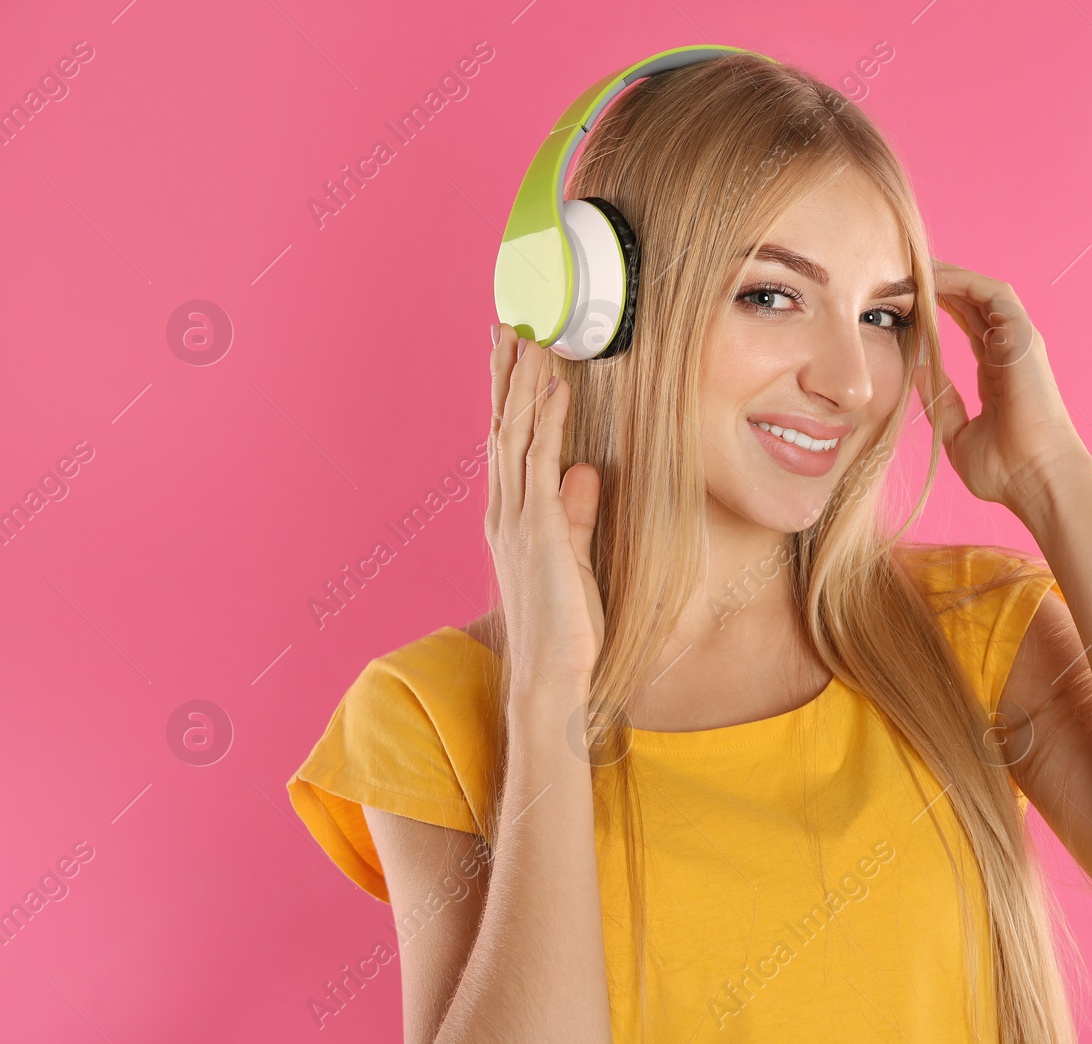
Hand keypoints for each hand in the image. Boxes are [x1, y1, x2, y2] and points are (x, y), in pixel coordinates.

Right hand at [485, 324, 604, 687]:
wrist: (552, 673)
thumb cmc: (565, 627)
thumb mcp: (575, 558)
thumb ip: (577, 514)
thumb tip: (586, 471)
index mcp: (510, 516)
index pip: (506, 442)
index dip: (507, 395)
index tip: (508, 352)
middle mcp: (505, 510)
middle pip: (503, 425)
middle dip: (505, 372)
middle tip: (507, 321)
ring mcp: (518, 517)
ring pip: (517, 431)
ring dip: (525, 379)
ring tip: (530, 333)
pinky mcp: (540, 527)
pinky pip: (541, 458)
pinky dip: (548, 416)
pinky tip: (555, 382)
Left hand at [916, 260, 1090, 511]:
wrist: (1037, 480)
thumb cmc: (1006, 470)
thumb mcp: (958, 435)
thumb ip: (941, 402)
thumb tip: (917, 372)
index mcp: (997, 375)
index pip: (969, 328)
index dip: (940, 309)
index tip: (909, 300)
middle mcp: (1010, 353)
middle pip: (975, 304)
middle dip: (942, 285)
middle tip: (907, 271)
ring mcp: (1019, 342)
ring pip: (983, 293)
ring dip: (950, 276)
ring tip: (916, 267)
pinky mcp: (1023, 336)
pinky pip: (992, 293)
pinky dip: (964, 281)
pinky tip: (934, 278)